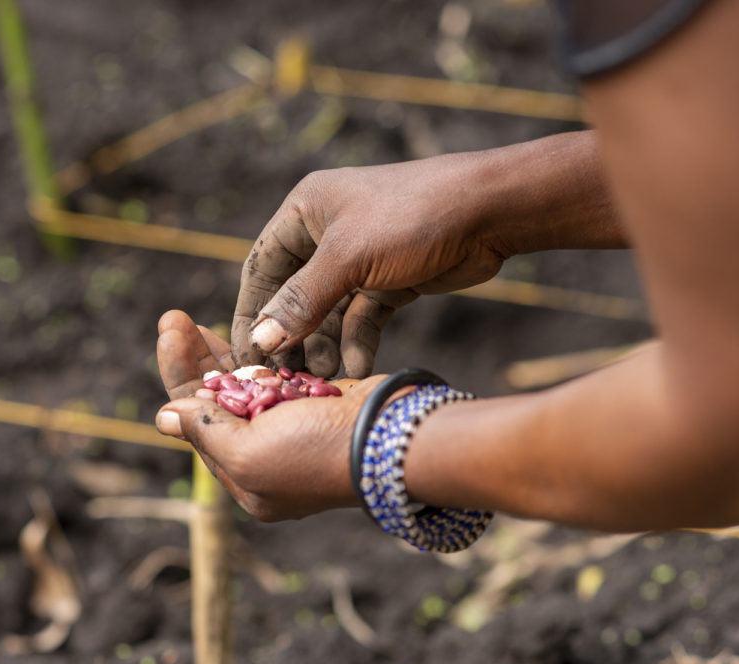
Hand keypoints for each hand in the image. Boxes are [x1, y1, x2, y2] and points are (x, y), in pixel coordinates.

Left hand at [155, 310, 381, 519]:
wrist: (392, 434)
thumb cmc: (317, 452)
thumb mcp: (247, 453)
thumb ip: (205, 431)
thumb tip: (164, 417)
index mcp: (247, 480)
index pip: (197, 426)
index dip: (178, 379)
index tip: (167, 337)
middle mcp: (267, 457)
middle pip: (215, 404)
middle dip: (192, 362)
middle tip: (172, 319)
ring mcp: (294, 428)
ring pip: (243, 386)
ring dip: (218, 353)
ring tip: (190, 320)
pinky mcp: (318, 402)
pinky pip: (276, 377)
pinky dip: (256, 355)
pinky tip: (236, 334)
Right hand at [231, 154, 509, 377]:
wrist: (491, 211)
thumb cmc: (413, 216)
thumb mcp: (349, 258)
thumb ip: (301, 302)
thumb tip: (261, 341)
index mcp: (305, 211)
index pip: (261, 269)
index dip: (252, 313)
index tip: (247, 357)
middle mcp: (327, 234)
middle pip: (293, 296)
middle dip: (292, 337)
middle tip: (287, 377)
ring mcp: (360, 260)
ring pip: (329, 313)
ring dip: (325, 346)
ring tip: (325, 376)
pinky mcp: (389, 282)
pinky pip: (362, 318)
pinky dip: (358, 342)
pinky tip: (358, 367)